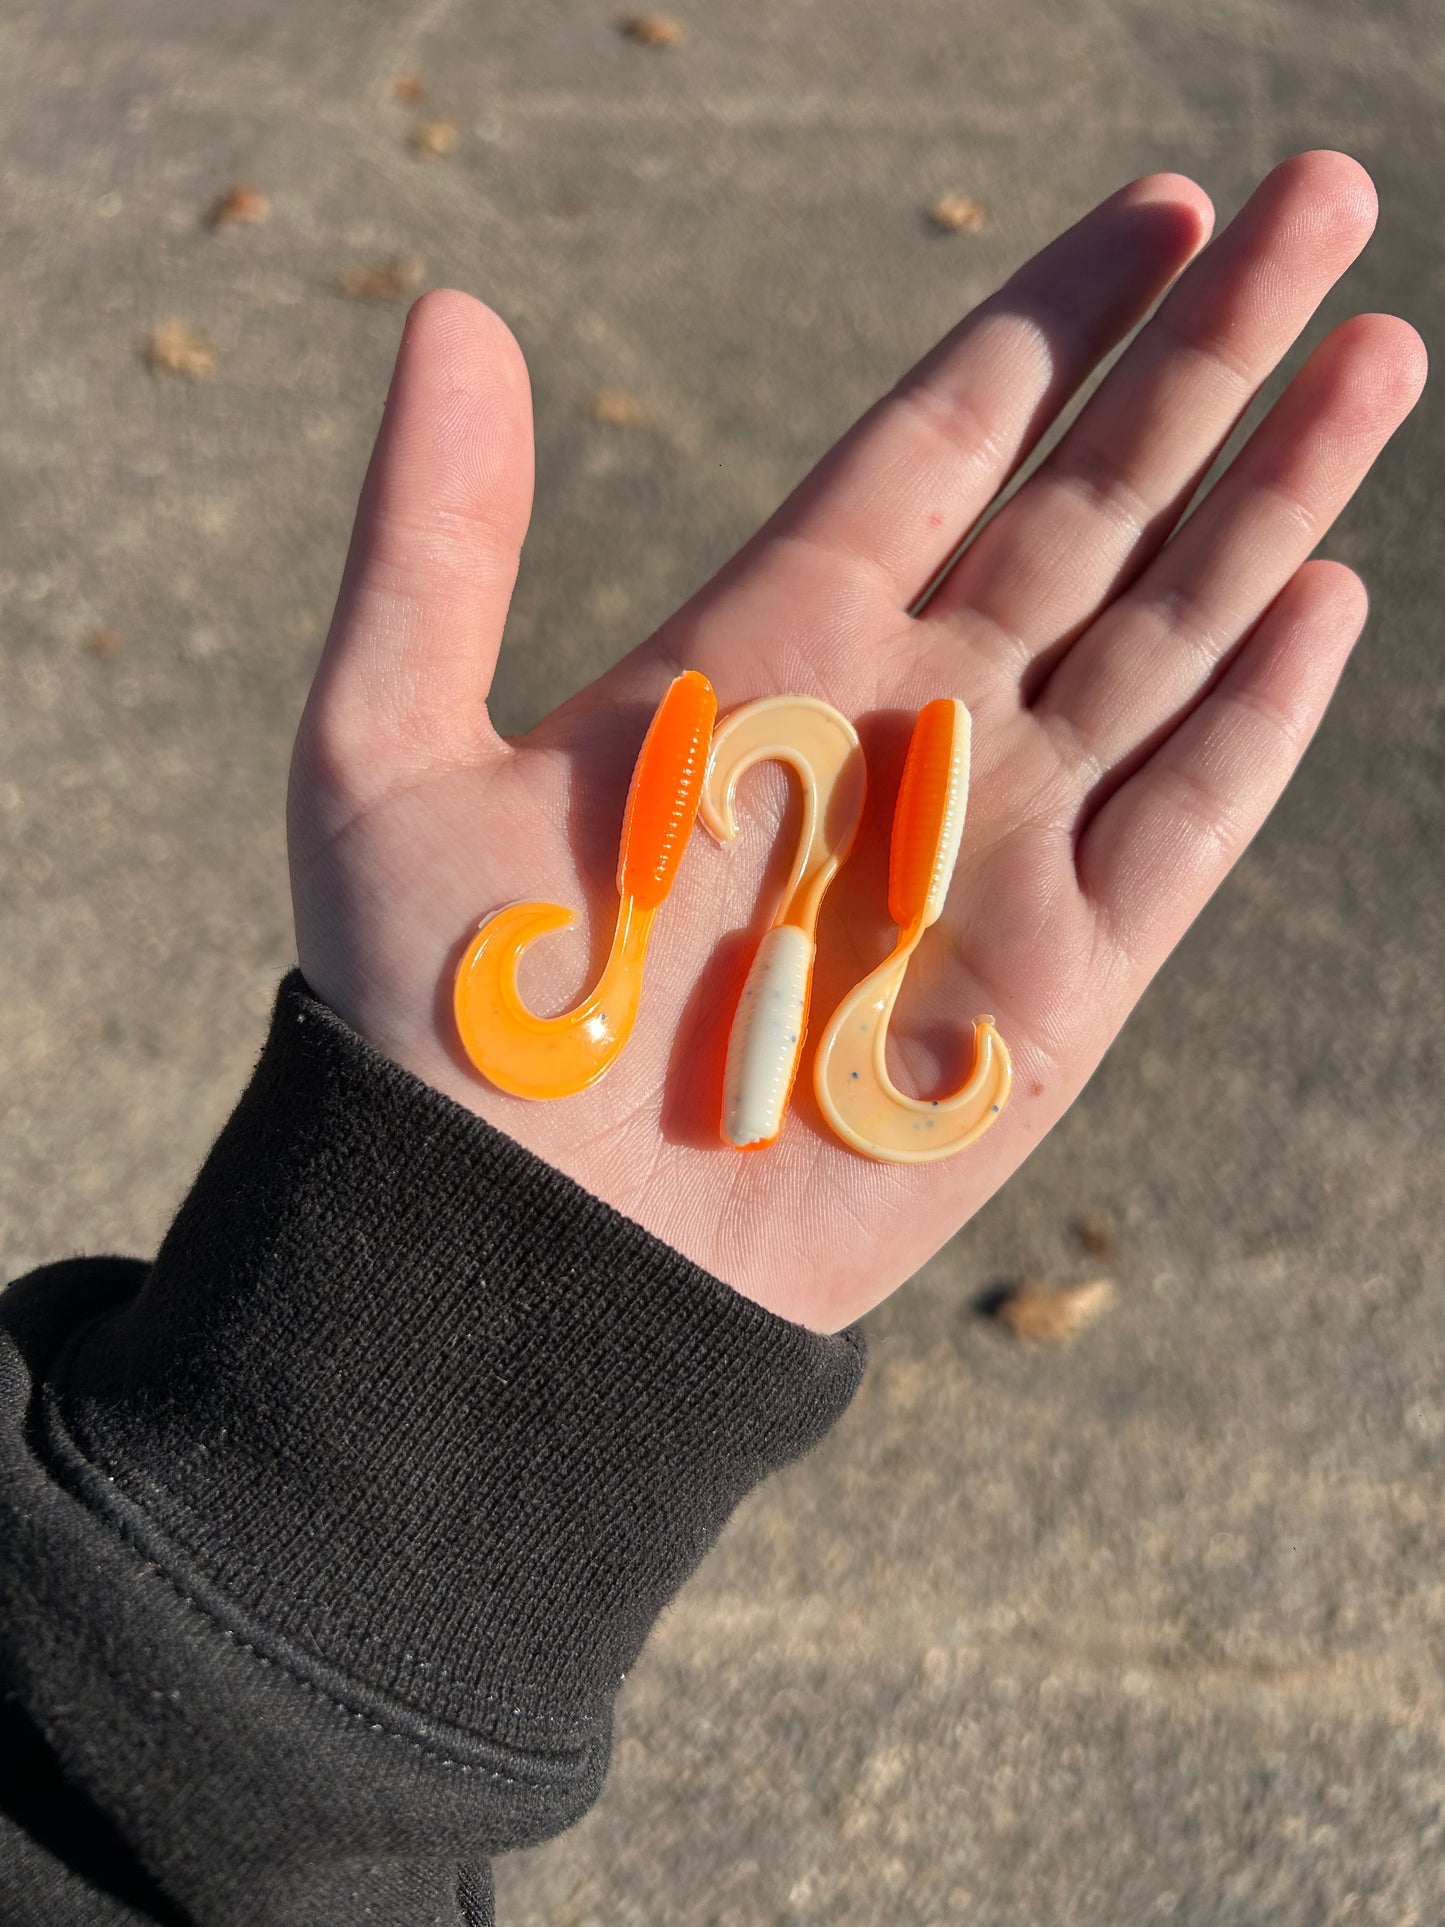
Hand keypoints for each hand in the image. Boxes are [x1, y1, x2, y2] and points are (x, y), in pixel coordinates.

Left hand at [288, 151, 1423, 1332]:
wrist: (529, 1250)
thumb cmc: (445, 1021)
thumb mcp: (383, 757)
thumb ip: (431, 539)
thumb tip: (454, 317)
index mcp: (766, 643)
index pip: (943, 439)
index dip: (1055, 321)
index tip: (1161, 205)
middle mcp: (902, 720)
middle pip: (1090, 505)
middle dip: (1211, 358)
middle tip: (1325, 195)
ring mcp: (992, 845)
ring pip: (1166, 636)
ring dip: (1276, 498)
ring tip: (1378, 350)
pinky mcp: (1053, 985)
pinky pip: (1179, 824)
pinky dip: (1254, 720)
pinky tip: (1322, 595)